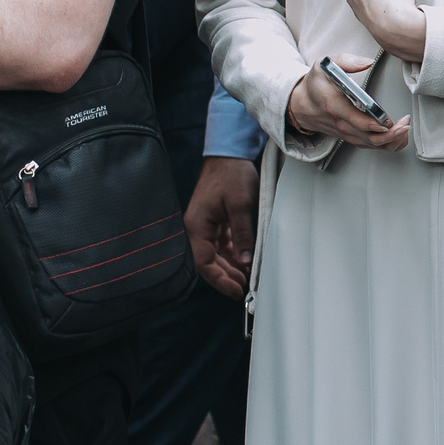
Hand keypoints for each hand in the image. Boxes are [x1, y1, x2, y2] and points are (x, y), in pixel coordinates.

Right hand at [185, 154, 259, 297]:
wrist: (229, 154)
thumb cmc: (231, 174)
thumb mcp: (241, 205)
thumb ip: (243, 234)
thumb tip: (245, 261)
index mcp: (198, 225)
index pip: (204, 262)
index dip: (219, 280)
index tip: (236, 291)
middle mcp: (198, 227)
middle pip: (208, 261)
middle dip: (225, 277)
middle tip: (243, 289)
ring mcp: (206, 224)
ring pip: (215, 253)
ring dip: (229, 267)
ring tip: (245, 278)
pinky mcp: (215, 220)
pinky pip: (221, 243)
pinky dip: (231, 253)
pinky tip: (242, 261)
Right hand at [285, 59, 409, 151]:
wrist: (300, 104)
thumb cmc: (315, 83)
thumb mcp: (325, 64)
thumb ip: (347, 61)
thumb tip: (368, 62)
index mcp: (335, 105)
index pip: (357, 121)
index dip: (375, 124)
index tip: (390, 121)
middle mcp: (340, 123)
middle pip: (368, 137)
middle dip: (390, 134)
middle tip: (406, 124)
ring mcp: (345, 132)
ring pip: (370, 145)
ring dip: (390, 141)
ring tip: (405, 130)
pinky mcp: (349, 136)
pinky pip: (369, 145)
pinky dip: (385, 145)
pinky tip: (398, 137)